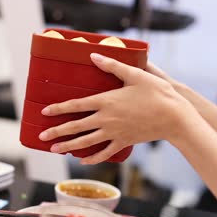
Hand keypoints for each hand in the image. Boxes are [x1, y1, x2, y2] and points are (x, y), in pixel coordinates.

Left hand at [39, 53, 197, 163]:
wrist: (175, 117)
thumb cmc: (156, 92)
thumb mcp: (135, 74)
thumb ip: (112, 66)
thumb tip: (93, 55)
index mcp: (106, 101)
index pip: (75, 105)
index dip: (58, 108)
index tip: (44, 112)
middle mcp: (106, 119)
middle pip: (75, 126)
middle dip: (56, 132)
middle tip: (41, 137)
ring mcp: (114, 133)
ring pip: (86, 142)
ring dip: (68, 146)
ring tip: (54, 150)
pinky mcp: (123, 142)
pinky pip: (104, 152)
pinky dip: (92, 157)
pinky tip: (82, 160)